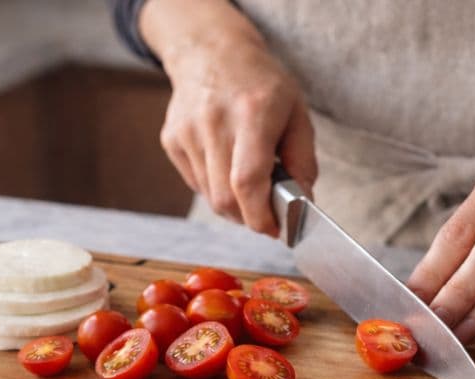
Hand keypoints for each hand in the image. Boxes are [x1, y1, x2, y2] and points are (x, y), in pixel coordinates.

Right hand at [155, 27, 316, 235]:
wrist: (211, 53)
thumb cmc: (261, 84)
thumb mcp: (297, 112)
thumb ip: (303, 160)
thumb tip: (303, 204)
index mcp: (252, 112)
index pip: (248, 180)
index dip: (261, 215)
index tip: (276, 229)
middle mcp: (214, 122)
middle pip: (225, 198)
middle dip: (249, 218)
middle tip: (267, 214)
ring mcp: (187, 132)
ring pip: (210, 196)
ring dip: (234, 204)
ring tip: (249, 182)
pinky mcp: (171, 140)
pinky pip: (196, 183)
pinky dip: (216, 188)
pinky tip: (227, 165)